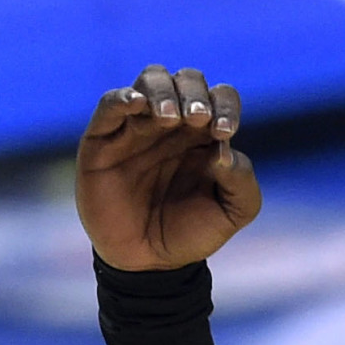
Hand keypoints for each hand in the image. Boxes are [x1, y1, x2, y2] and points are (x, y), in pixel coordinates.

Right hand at [76, 64, 259, 273]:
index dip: (225, 105)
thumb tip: (224, 150)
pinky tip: (137, 105)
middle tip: (197, 118)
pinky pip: (109, 104)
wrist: (147, 263)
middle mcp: (172, 123)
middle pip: (185, 80)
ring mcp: (137, 128)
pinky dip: (122, 97)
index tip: (224, 132)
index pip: (220, 97)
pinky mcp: (103, 139)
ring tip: (169, 117)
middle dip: (194, 93)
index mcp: (205, 134)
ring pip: (149, 81)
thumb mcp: (231, 213)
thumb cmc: (190, 233)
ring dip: (163, 91)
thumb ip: (241, 181)